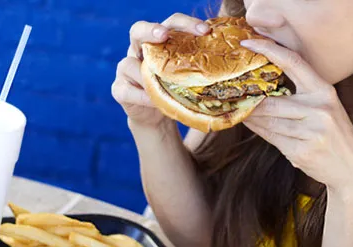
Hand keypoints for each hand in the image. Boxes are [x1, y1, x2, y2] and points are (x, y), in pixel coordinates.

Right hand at [111, 13, 209, 128]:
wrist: (156, 116)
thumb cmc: (176, 92)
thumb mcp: (188, 78)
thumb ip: (200, 68)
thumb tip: (232, 63)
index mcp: (159, 43)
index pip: (170, 24)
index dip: (184, 23)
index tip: (204, 30)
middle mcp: (139, 50)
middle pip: (138, 30)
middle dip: (151, 30)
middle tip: (164, 35)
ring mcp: (125, 69)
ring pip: (129, 64)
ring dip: (146, 74)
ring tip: (162, 84)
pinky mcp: (119, 90)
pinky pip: (127, 90)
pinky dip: (142, 96)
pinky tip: (154, 101)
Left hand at [240, 39, 352, 189]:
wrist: (352, 169)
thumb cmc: (333, 135)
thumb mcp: (324, 109)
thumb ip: (299, 96)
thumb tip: (261, 87)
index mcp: (325, 92)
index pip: (294, 62)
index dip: (269, 50)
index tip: (249, 43)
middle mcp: (320, 109)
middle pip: (272, 101)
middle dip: (251, 101)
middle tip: (233, 95)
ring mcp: (312, 131)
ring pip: (269, 122)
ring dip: (251, 118)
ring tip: (240, 112)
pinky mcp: (303, 151)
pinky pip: (272, 138)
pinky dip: (260, 132)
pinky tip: (253, 126)